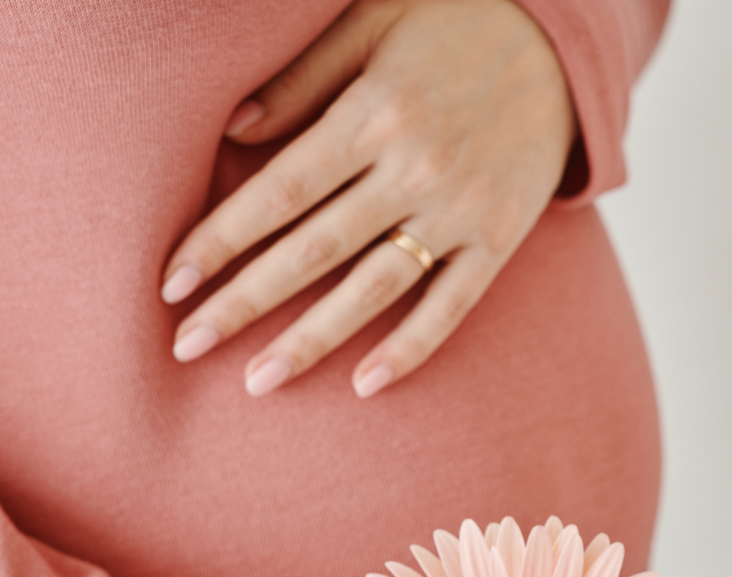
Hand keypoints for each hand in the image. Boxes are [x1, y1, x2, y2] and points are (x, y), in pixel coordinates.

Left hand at [160, 0, 575, 398]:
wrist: (561, 40)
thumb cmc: (453, 21)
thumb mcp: (372, 21)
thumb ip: (302, 78)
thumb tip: (231, 132)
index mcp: (375, 114)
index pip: (279, 191)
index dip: (220, 239)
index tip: (171, 282)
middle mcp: (415, 169)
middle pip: (313, 250)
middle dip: (244, 302)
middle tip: (185, 346)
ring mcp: (461, 210)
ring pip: (374, 288)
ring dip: (311, 340)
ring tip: (257, 382)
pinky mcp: (500, 237)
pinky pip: (452, 304)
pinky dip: (412, 348)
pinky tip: (366, 386)